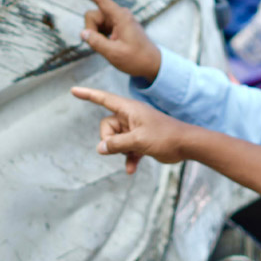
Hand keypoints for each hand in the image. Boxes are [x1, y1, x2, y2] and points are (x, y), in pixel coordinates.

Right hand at [71, 0, 160, 81]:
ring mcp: (117, 19)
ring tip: (110, 47)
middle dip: (91, 30)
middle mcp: (119, 14)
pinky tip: (110, 45)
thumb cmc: (136, 59)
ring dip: (96, 35)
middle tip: (103, 46)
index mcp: (121, 17)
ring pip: (94, 22)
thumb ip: (97, 42)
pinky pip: (100, 27)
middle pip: (92, 15)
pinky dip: (100, 36)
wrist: (151, 63)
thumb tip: (83, 33)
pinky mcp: (116, 25)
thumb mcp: (115, 54)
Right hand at [71, 86, 190, 173]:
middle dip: (110, 140)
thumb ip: (117, 144)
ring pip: (115, 140)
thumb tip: (100, 149)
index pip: (103, 99)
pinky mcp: (140, 140)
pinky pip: (126, 149)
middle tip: (124, 146)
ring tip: (133, 156)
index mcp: (129, 109)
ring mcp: (135, 128)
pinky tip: (131, 169)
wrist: (187, 145)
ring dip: (120, 151)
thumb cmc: (165, 137)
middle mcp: (130, 117)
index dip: (88, 95)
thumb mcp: (138, 141)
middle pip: (106, 126)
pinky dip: (128, 158)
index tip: (73, 90)